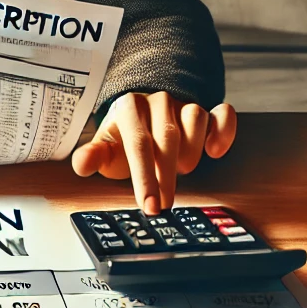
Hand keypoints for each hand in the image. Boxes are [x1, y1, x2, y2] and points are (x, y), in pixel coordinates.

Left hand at [70, 92, 237, 214]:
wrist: (144, 115)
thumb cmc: (125, 139)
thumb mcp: (106, 148)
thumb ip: (93, 156)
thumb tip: (82, 164)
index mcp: (129, 107)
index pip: (138, 143)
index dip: (144, 176)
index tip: (149, 206)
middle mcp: (157, 101)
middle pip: (167, 137)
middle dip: (166, 175)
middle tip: (164, 205)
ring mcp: (184, 103)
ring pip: (195, 121)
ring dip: (191, 152)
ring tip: (182, 170)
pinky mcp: (207, 109)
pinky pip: (222, 114)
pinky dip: (224, 131)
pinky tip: (216, 151)